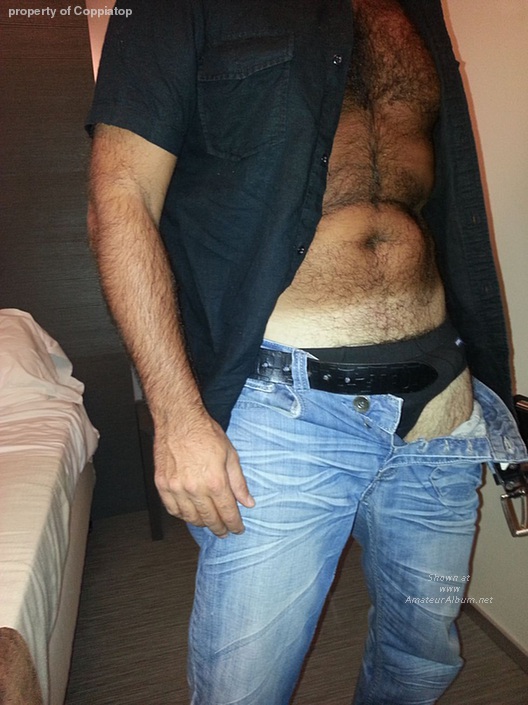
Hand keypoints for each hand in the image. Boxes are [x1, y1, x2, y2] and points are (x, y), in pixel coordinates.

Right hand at [153, 412, 254, 537]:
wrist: (179, 419)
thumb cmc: (205, 433)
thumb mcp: (230, 455)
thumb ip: (239, 482)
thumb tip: (248, 502)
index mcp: (215, 481)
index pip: (227, 513)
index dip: (234, 524)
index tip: (238, 530)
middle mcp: (194, 488)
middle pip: (209, 519)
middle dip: (220, 528)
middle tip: (225, 531)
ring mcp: (176, 488)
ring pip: (190, 517)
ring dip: (201, 523)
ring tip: (209, 522)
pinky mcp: (162, 485)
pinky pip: (172, 509)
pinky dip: (182, 516)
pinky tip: (190, 514)